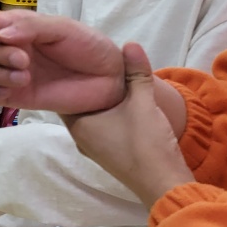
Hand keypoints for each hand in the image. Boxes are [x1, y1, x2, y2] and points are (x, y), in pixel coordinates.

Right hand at [0, 10, 126, 115]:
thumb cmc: (89, 48)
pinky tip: (9, 92)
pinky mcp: (14, 98)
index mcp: (20, 27)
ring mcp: (10, 74)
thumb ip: (31, 28)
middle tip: (24, 60)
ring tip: (23, 78)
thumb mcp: (64, 29)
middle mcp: (9, 49)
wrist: (109, 82)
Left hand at [62, 42, 194, 207]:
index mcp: (78, 125)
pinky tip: (122, 102)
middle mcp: (80, 138)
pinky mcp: (110, 155)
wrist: (164, 184)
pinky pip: (103, 127)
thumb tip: (130, 43)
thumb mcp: (143, 102)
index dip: (69, 77)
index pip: (63, 95)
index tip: (76, 59)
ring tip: (111, 79)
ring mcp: (95, 149)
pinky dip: (108, 114)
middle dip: (86, 87)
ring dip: (100, 101)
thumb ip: (136, 73)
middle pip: (78, 105)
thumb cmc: (145, 143)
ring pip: (92, 117)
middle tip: (93, 63)